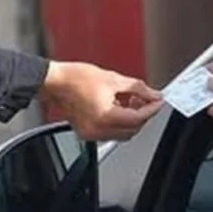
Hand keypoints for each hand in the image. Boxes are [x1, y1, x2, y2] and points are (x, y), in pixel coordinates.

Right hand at [39, 62, 163, 141]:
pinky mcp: (86, 132)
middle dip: (142, 115)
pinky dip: (118, 123)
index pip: (138, 118)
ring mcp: (91, 133)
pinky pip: (109, 133)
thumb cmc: (75, 78)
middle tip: (146, 99)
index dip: (152, 108)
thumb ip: (137, 88)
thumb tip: (152, 94)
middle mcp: (98, 129)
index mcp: (105, 116)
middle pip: (132, 129)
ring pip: (122, 134)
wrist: (54, 82)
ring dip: (130, 120)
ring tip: (130, 101)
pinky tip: (117, 107)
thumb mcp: (112, 78)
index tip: (158, 101)